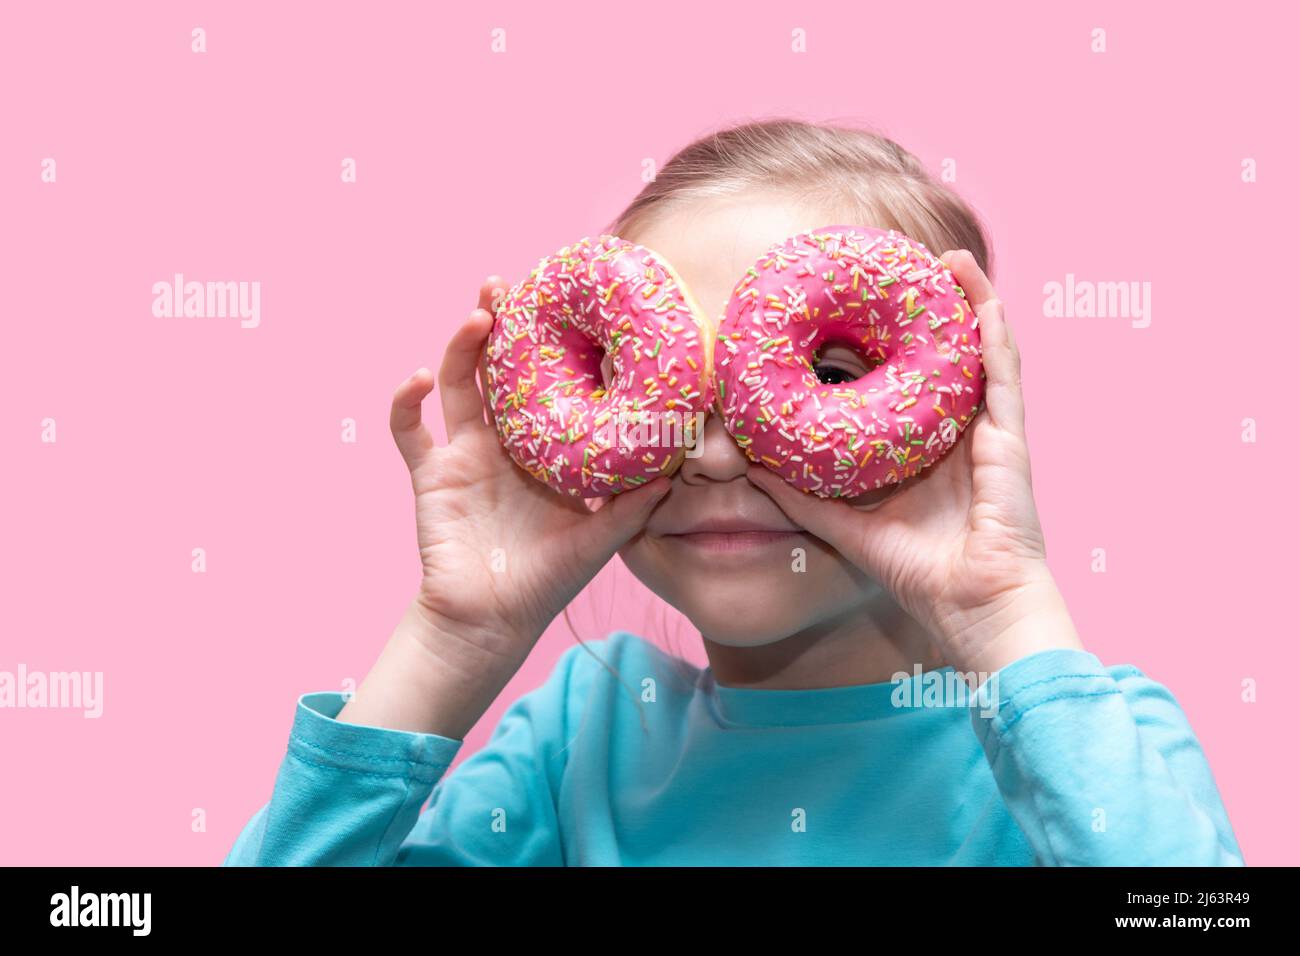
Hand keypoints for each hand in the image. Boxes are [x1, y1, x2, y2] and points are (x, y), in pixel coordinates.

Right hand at [390, 277, 671, 664]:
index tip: (562, 304)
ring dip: (461, 348)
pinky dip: (405, 404)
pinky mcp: (431, 476)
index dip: (550, 344)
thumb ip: (631, 506)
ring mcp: (463, 455)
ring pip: (456, 385)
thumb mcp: (598, 540)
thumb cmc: (546, 581)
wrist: (491, 622)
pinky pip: (410, 432)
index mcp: (542, 449)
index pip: (544, 382)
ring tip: (477, 316)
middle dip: (497, 325)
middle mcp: (502, 442)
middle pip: (495, 369)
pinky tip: (417, 379)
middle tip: (503, 284)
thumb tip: (678, 467)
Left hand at [745, 250, 1082, 675]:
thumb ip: (802, 496)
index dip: (894, 346)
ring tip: (946, 259)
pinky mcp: (1011, 436)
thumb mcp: (847, 524)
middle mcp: (963, 434)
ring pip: (983, 351)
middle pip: (950, 358)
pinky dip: (993, 330)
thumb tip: (752, 467)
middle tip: (905, 268)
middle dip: (932, 312)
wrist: (972, 608)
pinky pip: (1003, 372)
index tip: (865, 308)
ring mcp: (992, 432)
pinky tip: (979, 294)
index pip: (913, 385)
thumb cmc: (920, 574)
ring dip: (968, 302)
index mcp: (930, 451)